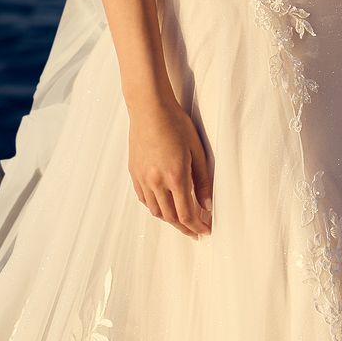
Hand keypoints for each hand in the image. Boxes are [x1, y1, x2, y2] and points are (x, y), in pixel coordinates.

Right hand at [127, 95, 212, 236]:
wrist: (149, 108)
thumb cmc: (175, 124)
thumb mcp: (197, 151)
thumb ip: (202, 181)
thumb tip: (207, 205)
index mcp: (175, 177)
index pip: (187, 213)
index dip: (197, 227)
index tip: (206, 231)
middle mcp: (156, 181)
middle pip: (171, 217)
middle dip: (185, 228)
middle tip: (197, 232)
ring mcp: (143, 178)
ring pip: (156, 211)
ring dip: (170, 220)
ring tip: (182, 221)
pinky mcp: (134, 172)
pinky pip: (144, 199)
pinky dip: (155, 207)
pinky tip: (163, 205)